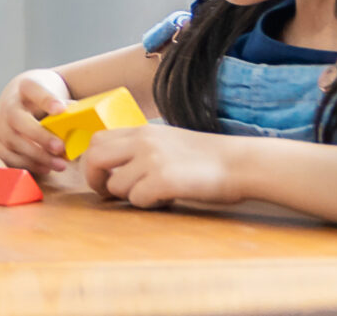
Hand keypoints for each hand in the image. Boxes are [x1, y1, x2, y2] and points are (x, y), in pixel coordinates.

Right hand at [0, 70, 71, 174]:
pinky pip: (7, 157)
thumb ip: (65, 105)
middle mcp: (7, 106)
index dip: (46, 99)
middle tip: (61, 148)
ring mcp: (0, 125)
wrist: (19, 100)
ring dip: (37, 156)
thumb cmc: (41, 99)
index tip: (61, 109)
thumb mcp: (54, 94)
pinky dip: (26, 164)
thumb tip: (78, 117)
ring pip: (13, 142)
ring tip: (60, 165)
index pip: (33, 89)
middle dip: (40, 136)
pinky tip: (45, 168)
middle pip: (17, 119)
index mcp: (25, 87)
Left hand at [82, 124, 244, 207]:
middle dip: (94, 179)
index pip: (97, 140)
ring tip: (155, 194)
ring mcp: (151, 160)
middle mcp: (142, 142)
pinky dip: (148, 204)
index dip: (93, 161)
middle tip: (106, 194)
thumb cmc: (209, 157)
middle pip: (94, 159)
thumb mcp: (169, 141)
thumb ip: (142, 148)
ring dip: (130, 196)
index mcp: (142, 131)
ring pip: (115, 185)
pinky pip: (136, 199)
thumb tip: (115, 167)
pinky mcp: (163, 180)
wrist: (242, 163)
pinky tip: (166, 200)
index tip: (102, 176)